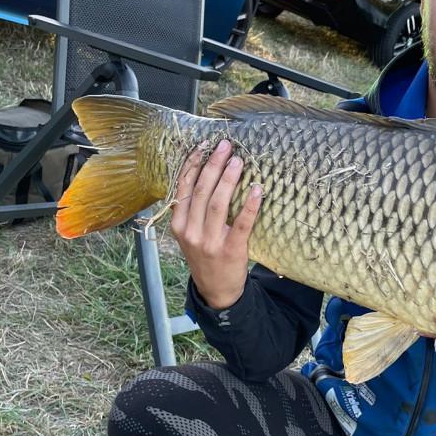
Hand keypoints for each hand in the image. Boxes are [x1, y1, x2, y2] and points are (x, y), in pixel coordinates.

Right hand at [169, 139, 261, 308]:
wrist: (216, 290)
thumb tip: (205, 172)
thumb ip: (191, 209)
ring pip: (218, 204)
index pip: (183, 187)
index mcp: (179, 224)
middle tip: (225, 146)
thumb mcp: (189, 234)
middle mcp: (191, 232)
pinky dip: (250, 205)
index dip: (193, 164)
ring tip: (238, 161)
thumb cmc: (205, 255)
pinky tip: (257, 190)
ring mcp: (210, 242)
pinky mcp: (231, 250)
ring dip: (228, 179)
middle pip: (201, 191)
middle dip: (213, 165)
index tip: (204, 146)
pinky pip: (242, 223)